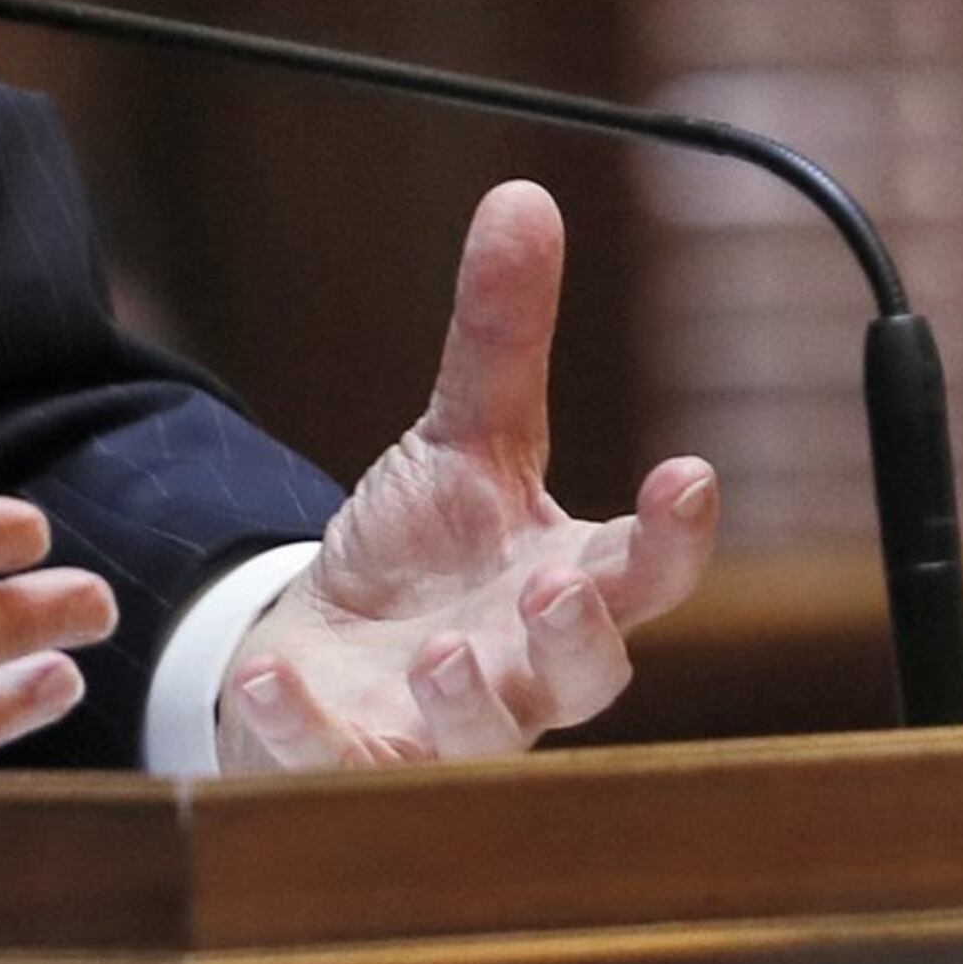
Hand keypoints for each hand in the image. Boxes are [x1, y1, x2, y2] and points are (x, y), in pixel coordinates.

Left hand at [219, 179, 716, 771]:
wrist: (327, 655)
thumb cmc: (421, 558)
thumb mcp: (459, 440)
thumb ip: (499, 337)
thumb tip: (524, 198)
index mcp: (562, 586)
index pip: (645, 571)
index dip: (673, 534)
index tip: (689, 475)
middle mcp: (520, 671)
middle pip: (584, 675)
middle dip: (580, 637)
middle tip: (563, 589)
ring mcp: (441, 733)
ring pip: (478, 744)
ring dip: (466, 706)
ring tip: (444, 654)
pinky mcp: (350, 765)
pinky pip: (332, 762)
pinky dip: (304, 726)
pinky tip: (272, 674)